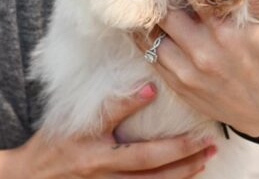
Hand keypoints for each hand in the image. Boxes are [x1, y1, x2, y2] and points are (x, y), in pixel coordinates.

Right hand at [14, 83, 215, 178]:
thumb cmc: (52, 145)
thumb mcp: (70, 120)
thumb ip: (106, 106)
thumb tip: (147, 88)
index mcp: (86, 139)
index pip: (109, 115)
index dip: (130, 102)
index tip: (153, 88)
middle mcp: (97, 165)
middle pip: (144, 158)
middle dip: (178, 149)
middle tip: (205, 138)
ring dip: (181, 171)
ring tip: (206, 157)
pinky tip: (188, 177)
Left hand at [134, 0, 258, 136]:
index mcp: (227, 33)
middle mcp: (203, 52)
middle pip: (166, 14)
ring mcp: (187, 72)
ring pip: (151, 37)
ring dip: (147, 18)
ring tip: (143, 1)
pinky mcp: (179, 86)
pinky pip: (151, 58)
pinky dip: (144, 41)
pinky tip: (142, 27)